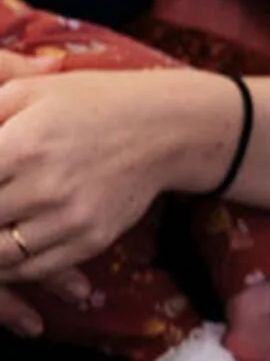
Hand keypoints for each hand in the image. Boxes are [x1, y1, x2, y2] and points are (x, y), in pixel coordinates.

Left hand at [0, 53, 230, 330]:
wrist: (163, 129)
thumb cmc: (88, 102)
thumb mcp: (27, 91)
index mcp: (22, 144)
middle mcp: (45, 187)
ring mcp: (70, 220)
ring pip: (0, 256)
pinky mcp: (90, 241)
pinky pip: (35, 269)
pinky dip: (8, 267)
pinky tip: (1, 251)